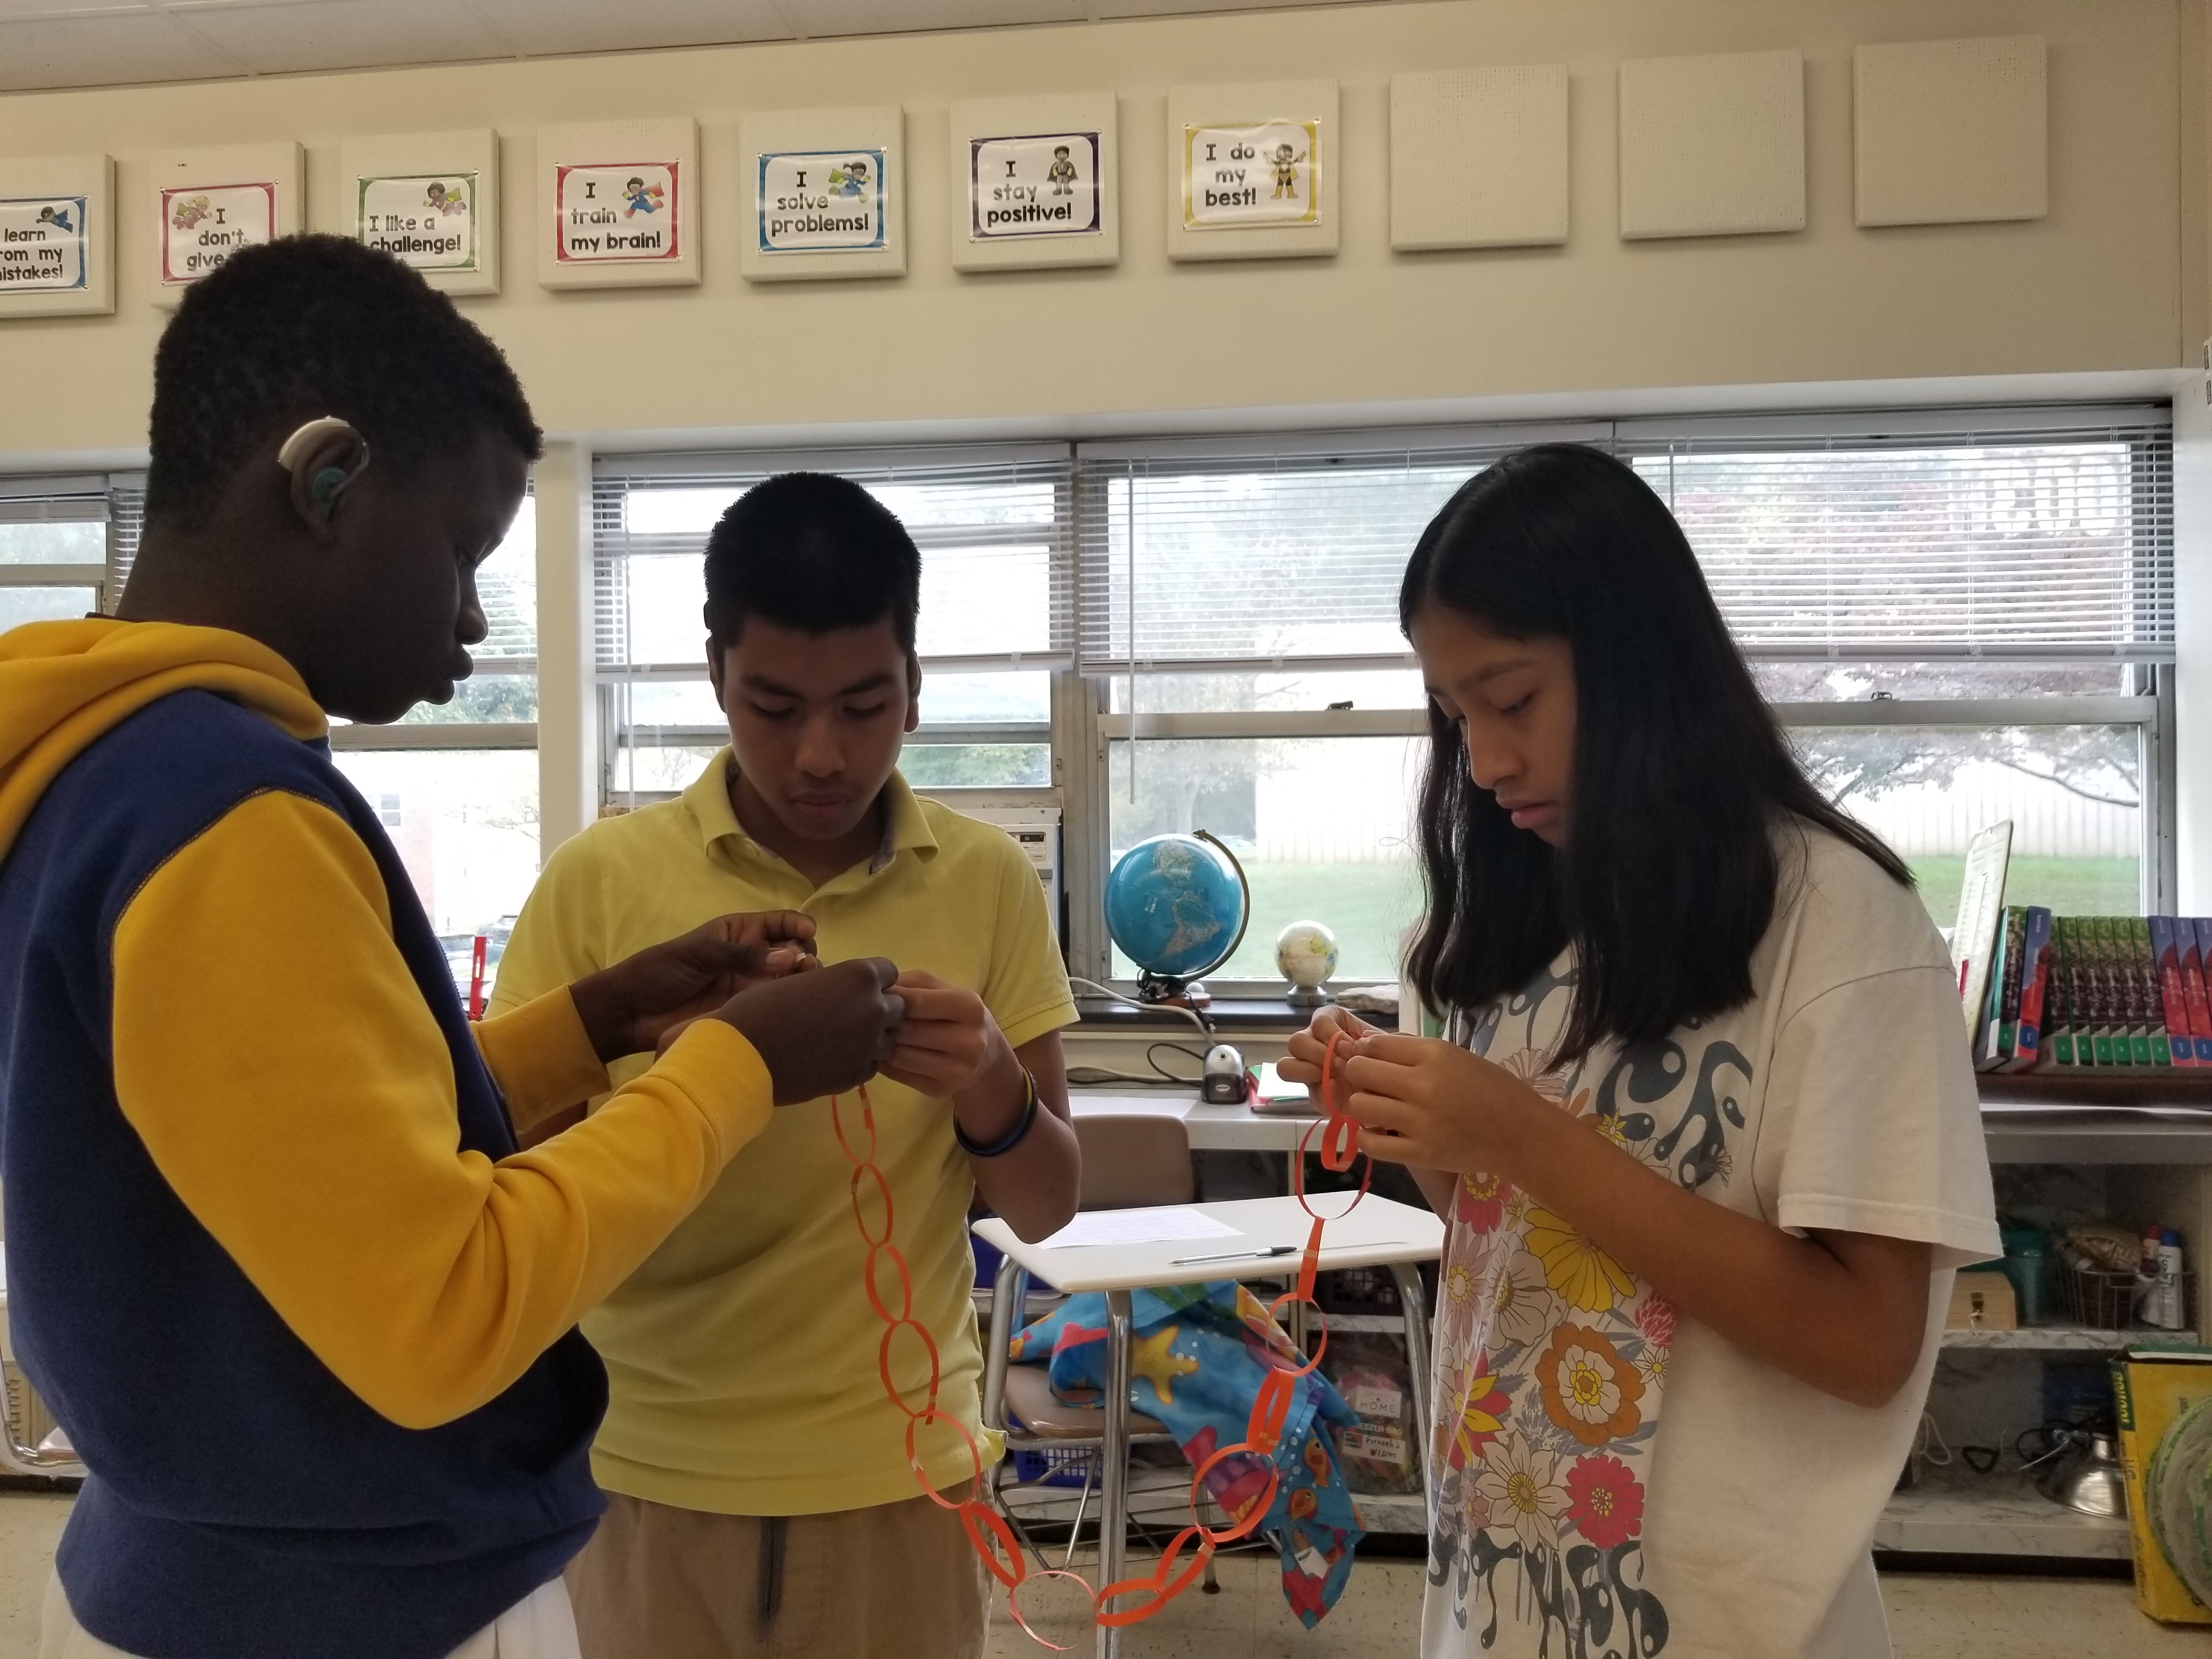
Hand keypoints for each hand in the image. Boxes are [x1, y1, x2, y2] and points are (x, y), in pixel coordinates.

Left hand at [569, 911, 817, 1062]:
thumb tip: (789, 957)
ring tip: (802, 985)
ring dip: (801, 979)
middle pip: (792, 950)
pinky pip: (774, 1005)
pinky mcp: (745, 1012)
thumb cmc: (661, 970)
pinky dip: (788, 1003)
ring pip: (789, 979)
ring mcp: (750, 985)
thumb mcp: (700, 952)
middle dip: (804, 953)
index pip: (779, 922)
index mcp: (739, 932)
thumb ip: (743, 954)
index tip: (809, 932)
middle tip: (803, 965)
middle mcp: (751, 957)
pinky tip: (794, 1005)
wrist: (633, 1012)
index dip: (797, 924)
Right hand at [714, 956, 904, 1105]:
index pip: (888, 972)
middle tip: (847, 1017)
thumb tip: (842, 992)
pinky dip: (858, 1061)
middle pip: (896, 1006)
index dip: (871, 981)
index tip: (853, 989)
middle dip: (877, 1009)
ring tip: (837, 1041)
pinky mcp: (858, 1074)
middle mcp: (875, 1008)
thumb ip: (833, 984)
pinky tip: (832, 1059)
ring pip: (887, 1038)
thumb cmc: (762, 1008)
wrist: (743, 1055)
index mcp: (860, 976)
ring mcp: (870, 1044)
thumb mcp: (802, 981)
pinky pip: (871, 1064)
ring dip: (870, 1037)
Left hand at [879, 971, 1017, 1112]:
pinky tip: (884, 1052)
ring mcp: (956, 1070)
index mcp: (969, 1006)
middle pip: (905, 1031)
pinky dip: (884, 1062)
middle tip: (869, 1017)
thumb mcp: (942, 988)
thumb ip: (910, 983)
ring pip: (899, 1056)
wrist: (986, 1053)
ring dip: (879, 1044)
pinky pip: (898, 1075)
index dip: (888, 998)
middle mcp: (968, 1041)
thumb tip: (875, 990)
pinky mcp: (940, 1090)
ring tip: (873, 1034)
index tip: (872, 995)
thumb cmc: (956, 1012)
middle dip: (881, 1023)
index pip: (915, 1002)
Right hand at [1278, 1005, 1383, 1102]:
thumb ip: (1380, 1038)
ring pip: (1286, 1066)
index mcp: (1330, 1023)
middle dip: (1319, 1053)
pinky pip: (1305, 1092)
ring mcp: (1310, 1069)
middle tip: (1343, 1065)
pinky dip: (1320, 1093)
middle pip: (1296, 1041)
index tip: (1351, 1047)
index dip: (1331, 1034)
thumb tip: (1362, 1040)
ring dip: (1308, 1071)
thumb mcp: (1386, 1042)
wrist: (1392, 1086)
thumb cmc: (1385, 1056)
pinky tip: (1338, 1092)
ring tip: (1334, 1078)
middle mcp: (1313, 1043)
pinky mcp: (1315, 1093)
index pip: (1319, 1020)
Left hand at [1337, 1032, 1555, 1176]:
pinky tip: (1381, 1132)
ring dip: (1363, 1105)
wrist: (1520, 1134)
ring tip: (1378, 1109)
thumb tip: (1367, 1045)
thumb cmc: (1490, 1089)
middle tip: (1373, 1085)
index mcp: (1434, 1054)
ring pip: (1359, 1105)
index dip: (1366, 1051)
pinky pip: (1370, 1143)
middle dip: (1359, 1075)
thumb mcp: (1455, 1055)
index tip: (1372, 1059)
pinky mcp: (1420, 1154)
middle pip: (1358, 1071)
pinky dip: (1368, 1137)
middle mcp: (1423, 1085)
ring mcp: (1419, 1122)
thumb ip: (1412, 1050)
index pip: (1374, 1044)